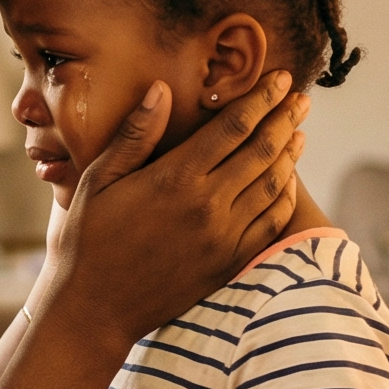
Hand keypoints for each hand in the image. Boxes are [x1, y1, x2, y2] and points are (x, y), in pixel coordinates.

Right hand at [46, 71, 306, 346]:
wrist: (94, 309)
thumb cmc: (88, 240)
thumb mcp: (100, 180)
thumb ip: (135, 134)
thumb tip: (161, 89)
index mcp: (175, 179)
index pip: (234, 127)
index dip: (261, 99)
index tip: (279, 79)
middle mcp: (207, 207)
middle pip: (262, 151)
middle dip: (285, 119)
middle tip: (300, 99)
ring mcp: (223, 238)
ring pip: (273, 186)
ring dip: (290, 155)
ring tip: (299, 132)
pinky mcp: (228, 265)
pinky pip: (270, 225)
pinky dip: (285, 198)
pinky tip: (288, 182)